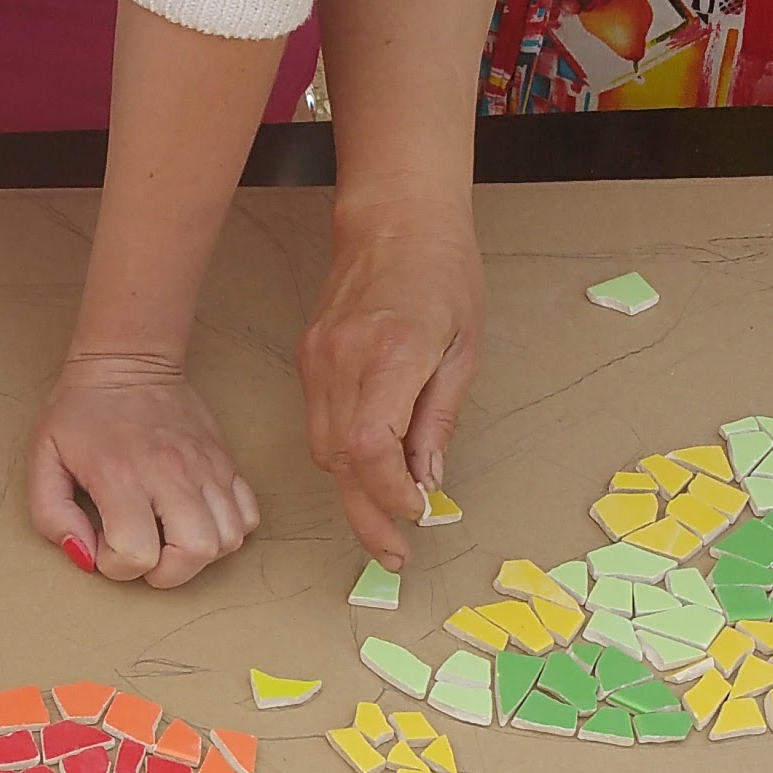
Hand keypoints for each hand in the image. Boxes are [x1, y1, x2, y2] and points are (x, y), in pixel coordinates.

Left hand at [24, 352, 260, 587]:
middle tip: (145, 554)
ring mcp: (205, 467)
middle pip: (195, 552)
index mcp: (121, 475)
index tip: (104, 544)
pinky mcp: (225, 462)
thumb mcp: (43, 460)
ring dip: (200, 553)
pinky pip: (248, 514)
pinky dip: (228, 529)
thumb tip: (83, 556)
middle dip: (167, 572)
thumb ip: (52, 516)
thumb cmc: (81, 412)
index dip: (116, 566)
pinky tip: (197, 519)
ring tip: (171, 537)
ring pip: (228, 538)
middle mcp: (170, 473)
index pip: (136, 555)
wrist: (127, 361)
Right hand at [295, 195, 482, 571]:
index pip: (371, 447)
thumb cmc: (443, 273)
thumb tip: (427, 482)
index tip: (417, 514)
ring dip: (353, 490)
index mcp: (391, 353)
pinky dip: (344, 456)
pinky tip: (369, 472)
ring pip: (323, 448)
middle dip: (366, 514)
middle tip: (394, 553)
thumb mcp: (464, 348)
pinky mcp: (308, 359)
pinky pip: (319, 424)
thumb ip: (439, 418)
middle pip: (340, 460)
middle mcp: (343, 359)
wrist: (394, 219)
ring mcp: (318, 359)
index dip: (388, 494)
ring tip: (385, 520)